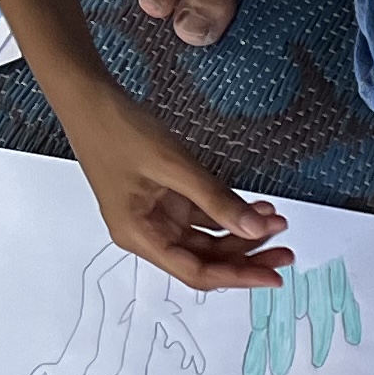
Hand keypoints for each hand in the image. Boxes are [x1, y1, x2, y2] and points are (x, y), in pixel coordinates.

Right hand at [59, 87, 294, 294]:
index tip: (272, 277)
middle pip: (206, 258)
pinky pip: (203, 215)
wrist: (88, 96)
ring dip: (242, 232)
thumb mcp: (174, 166)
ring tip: (276, 221)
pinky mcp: (164, 198)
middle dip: (247, 255)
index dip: (238, 277)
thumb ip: (217, 200)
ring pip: (208, 238)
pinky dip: (229, 212)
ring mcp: (156, 215)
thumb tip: (255, 230)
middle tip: (285, 250)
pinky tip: (257, 207)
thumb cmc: (117, 129)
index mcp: (139, 235)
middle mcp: (147, 232)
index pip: (196, 272)